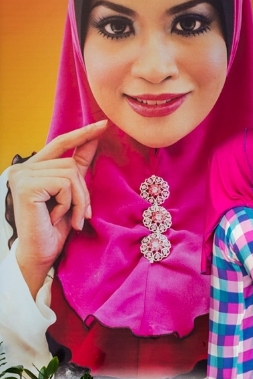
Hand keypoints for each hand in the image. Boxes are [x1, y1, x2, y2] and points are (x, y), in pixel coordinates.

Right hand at [8, 120, 107, 297]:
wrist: (40, 254)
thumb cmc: (54, 229)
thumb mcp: (71, 195)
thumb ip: (79, 168)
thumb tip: (94, 140)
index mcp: (32, 168)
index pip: (60, 144)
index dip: (82, 134)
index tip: (103, 124)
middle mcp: (23, 168)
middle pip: (71, 164)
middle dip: (84, 192)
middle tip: (82, 215)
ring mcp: (22, 175)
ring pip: (71, 175)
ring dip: (79, 201)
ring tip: (71, 219)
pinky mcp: (27, 185)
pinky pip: (64, 185)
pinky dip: (68, 204)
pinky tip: (57, 218)